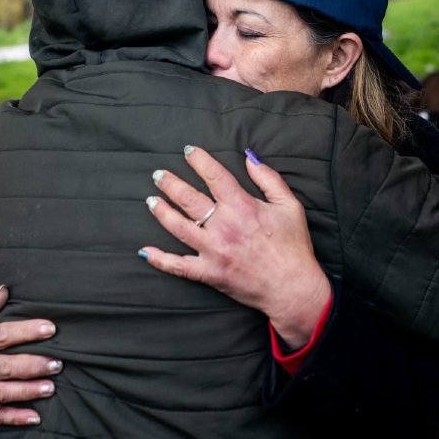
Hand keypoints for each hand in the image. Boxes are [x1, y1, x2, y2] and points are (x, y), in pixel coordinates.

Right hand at [0, 284, 62, 425]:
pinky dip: (15, 418)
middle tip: (57, 363)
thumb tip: (5, 289)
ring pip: (1, 393)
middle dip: (32, 366)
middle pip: (4, 368)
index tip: (51, 329)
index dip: (26, 332)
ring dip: (27, 392)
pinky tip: (36, 417)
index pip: (1, 336)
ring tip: (51, 388)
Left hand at [141, 146, 331, 346]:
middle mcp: (223, 226)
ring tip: (150, 200)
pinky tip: (145, 251)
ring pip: (178, 227)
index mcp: (242, 206)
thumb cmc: (293, 246)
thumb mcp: (290, 205)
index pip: (214, 175)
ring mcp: (213, 250)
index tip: (188, 151)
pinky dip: (160, 259)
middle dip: (170, 183)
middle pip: (188, 198)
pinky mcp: (208, 273)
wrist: (292, 287)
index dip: (199, 160)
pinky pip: (178, 266)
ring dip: (161, 212)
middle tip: (158, 175)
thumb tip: (250, 157)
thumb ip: (269, 178)